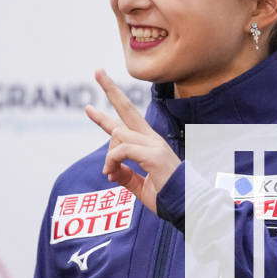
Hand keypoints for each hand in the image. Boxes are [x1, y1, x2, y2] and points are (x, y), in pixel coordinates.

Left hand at [84, 68, 181, 212]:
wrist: (187, 206)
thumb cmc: (167, 197)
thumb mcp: (140, 186)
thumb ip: (124, 176)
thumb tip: (109, 171)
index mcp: (149, 144)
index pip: (126, 122)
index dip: (106, 114)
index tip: (89, 108)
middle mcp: (151, 139)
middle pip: (127, 108)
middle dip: (110, 89)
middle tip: (97, 71)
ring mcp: (153, 144)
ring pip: (118, 135)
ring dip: (109, 156)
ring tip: (109, 173)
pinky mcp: (153, 154)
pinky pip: (122, 150)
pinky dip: (113, 161)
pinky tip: (111, 173)